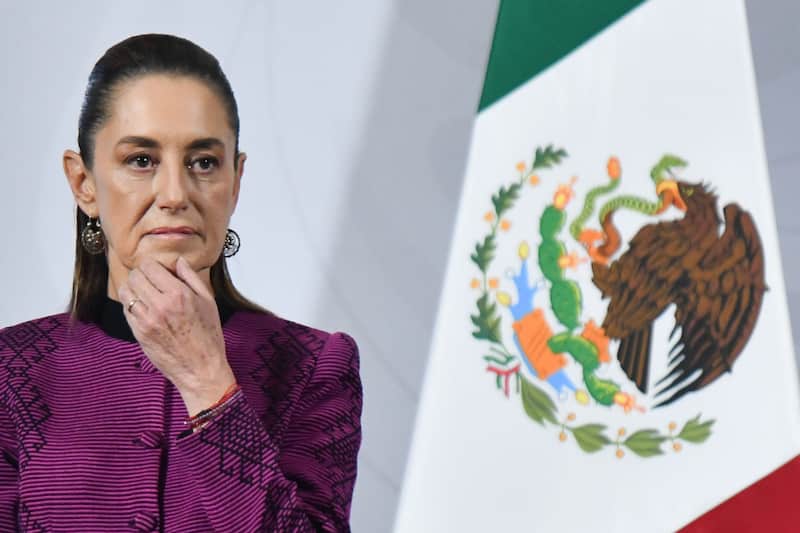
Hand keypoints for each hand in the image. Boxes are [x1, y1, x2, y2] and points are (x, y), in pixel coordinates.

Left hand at [118, 256, 235, 415]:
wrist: (201, 368)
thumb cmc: (209, 335)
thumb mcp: (208, 302)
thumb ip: (192, 278)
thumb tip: (179, 261)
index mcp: (179, 294)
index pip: (149, 266)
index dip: (151, 265)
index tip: (157, 270)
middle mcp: (160, 305)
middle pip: (134, 276)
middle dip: (140, 275)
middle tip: (149, 281)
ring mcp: (146, 320)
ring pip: (126, 291)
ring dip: (132, 289)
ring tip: (143, 293)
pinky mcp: (139, 333)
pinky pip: (126, 309)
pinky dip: (131, 304)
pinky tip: (143, 308)